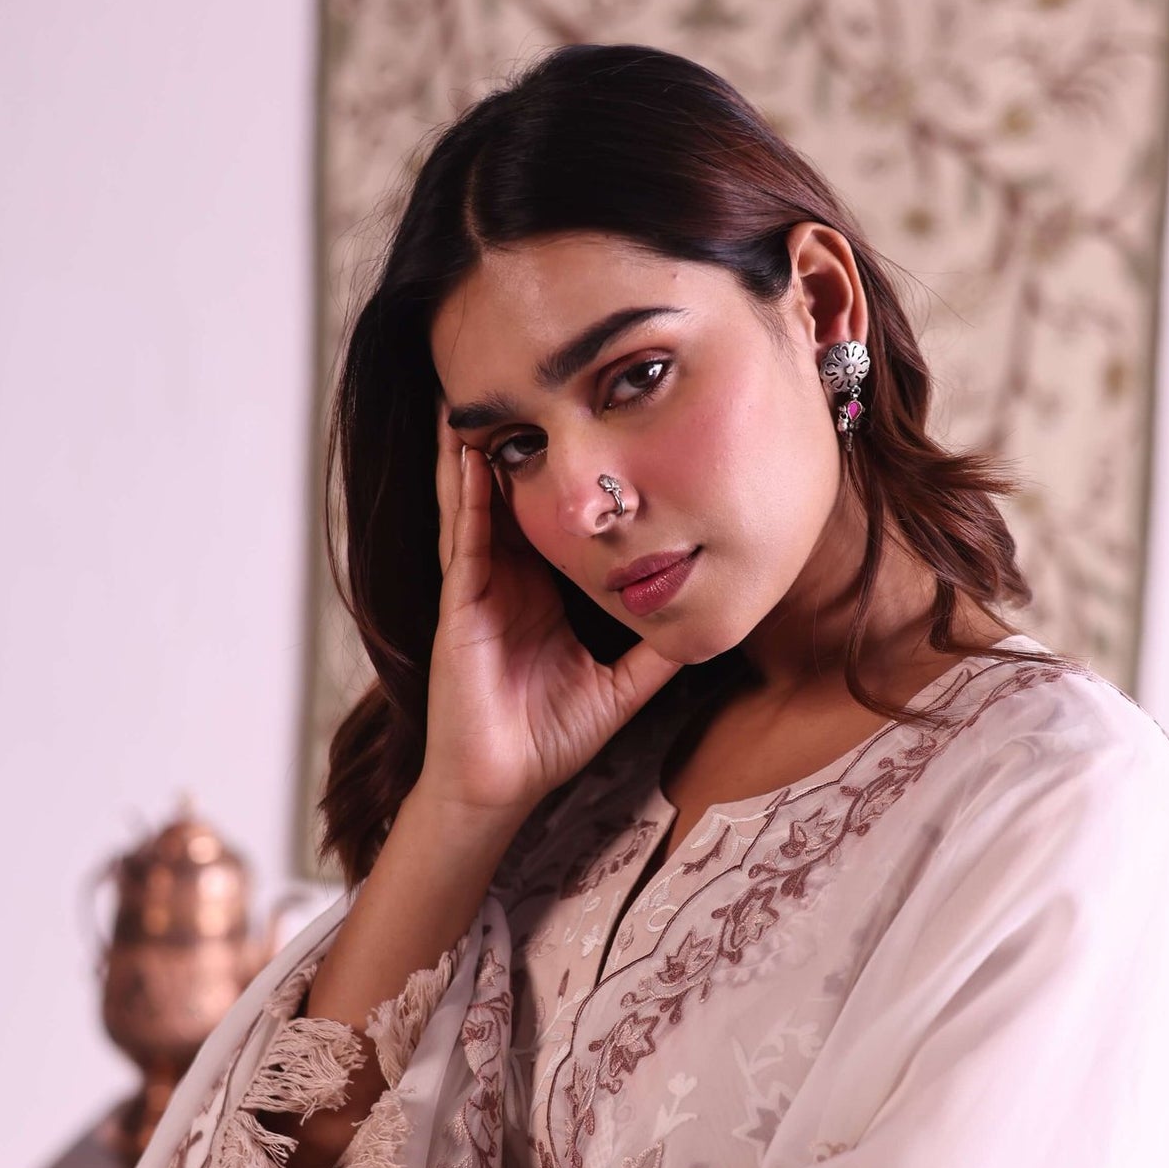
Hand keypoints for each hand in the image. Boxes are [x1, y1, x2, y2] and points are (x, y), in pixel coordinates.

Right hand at [415, 403, 681, 825]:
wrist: (501, 785)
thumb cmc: (549, 738)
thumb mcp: (621, 684)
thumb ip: (656, 652)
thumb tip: (707, 621)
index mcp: (540, 592)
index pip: (552, 519)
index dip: (562, 476)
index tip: (585, 425)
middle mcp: (507, 581)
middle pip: (510, 497)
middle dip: (517, 445)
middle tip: (529, 383)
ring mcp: (480, 589)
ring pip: (477, 506)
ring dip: (478, 454)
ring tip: (484, 397)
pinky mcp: (462, 606)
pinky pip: (466, 542)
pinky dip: (465, 499)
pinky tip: (466, 459)